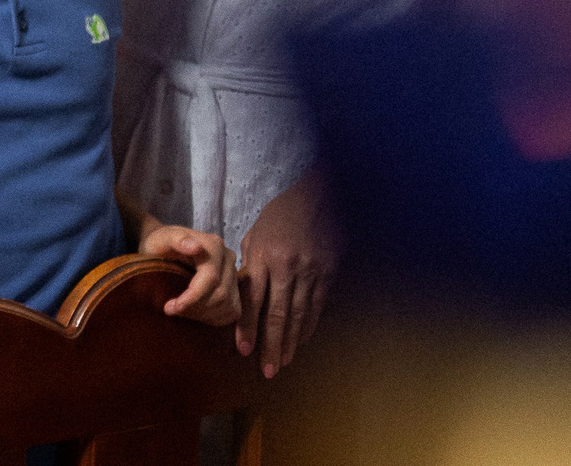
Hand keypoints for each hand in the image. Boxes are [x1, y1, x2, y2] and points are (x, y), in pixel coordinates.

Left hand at [135, 219, 240, 328]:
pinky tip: (195, 314)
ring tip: (181, 311)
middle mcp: (228, 258)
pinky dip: (213, 318)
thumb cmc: (160, 244)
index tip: (170, 307)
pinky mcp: (235, 290)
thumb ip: (176, 239)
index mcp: (214, 245)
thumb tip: (195, 247)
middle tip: (172, 310)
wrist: (166, 249)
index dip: (192, 297)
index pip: (211, 278)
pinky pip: (232, 312)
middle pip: (220, 294)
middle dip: (195, 308)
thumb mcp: (161, 239)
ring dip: (203, 315)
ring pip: (227, 305)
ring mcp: (234, 274)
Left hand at [235, 172, 336, 377]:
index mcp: (264, 257)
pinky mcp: (327, 276)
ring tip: (282, 363)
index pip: (254, 301)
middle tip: (267, 370)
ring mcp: (310, 274)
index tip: (243, 350)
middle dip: (271, 345)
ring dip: (290, 342)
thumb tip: (244, 296)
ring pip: (299, 316)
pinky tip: (300, 341)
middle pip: (278, 314)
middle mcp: (288, 269)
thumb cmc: (279, 217)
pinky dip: (307, 327)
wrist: (318, 200)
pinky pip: (316, 307)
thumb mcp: (255, 235)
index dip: (248, 328)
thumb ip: (250, 266)